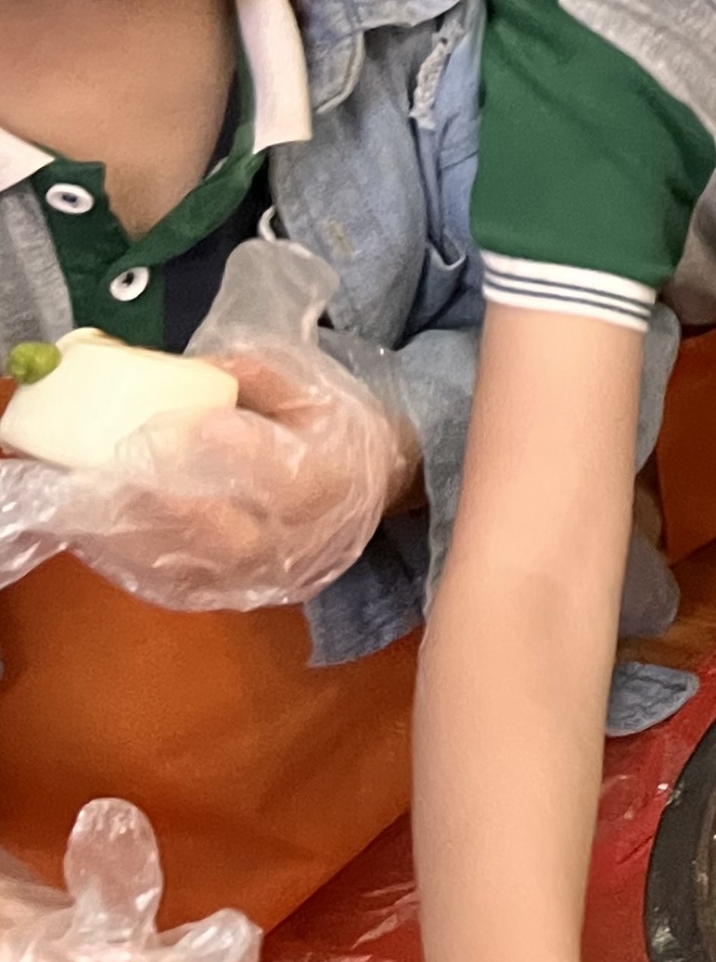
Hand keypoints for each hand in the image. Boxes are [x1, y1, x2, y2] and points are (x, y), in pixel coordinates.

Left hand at [0, 241, 417, 613]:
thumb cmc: (341, 431)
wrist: (374, 492)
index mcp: (330, 480)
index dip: (242, 450)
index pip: (287, 474)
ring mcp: (262, 575)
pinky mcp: (232, 594)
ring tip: (95, 498)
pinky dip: (133, 558)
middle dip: (171, 506)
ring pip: (192, 566)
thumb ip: (262, 376)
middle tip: (122, 471)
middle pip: (230, 534)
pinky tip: (101, 528)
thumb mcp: (319, 389)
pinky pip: (173, 585)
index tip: (197, 424)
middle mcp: (298, 540)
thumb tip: (195, 367)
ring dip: (138, 534)